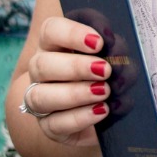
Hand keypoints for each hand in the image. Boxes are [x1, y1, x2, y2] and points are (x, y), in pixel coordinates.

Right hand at [21, 15, 112, 147]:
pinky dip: (80, 117)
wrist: (109, 107)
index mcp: (53, 44)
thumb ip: (113, 47)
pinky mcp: (49, 126)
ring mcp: (40, 99)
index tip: (99, 42)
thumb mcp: (115, 53)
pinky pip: (55, 124)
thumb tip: (116, 50)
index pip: (50, 30)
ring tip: (104, 92)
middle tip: (105, 70)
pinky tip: (101, 111)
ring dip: (76, 94)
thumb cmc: (111, 70)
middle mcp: (41, 70)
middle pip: (42, 65)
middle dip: (75, 67)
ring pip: (41, 96)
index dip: (72, 34)